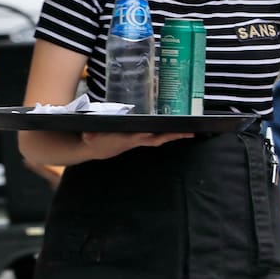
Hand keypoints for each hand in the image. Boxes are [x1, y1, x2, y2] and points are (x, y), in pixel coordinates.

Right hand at [80, 131, 194, 160]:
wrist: (96, 148)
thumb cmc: (94, 139)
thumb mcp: (90, 137)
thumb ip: (90, 135)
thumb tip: (88, 135)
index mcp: (127, 139)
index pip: (141, 137)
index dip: (150, 136)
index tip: (159, 133)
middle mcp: (138, 140)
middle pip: (158, 139)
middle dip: (172, 136)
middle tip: (189, 133)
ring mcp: (141, 140)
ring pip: (161, 138)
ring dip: (175, 136)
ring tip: (191, 132)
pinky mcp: (143, 139)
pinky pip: (159, 136)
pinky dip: (170, 134)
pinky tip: (181, 130)